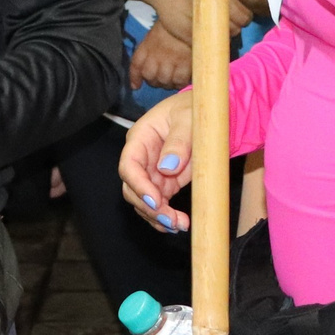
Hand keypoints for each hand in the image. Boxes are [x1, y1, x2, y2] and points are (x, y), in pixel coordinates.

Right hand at [117, 91, 194, 232]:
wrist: (206, 114)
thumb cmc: (193, 109)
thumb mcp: (188, 118)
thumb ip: (178, 141)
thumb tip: (167, 167)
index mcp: (140, 138)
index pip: (129, 166)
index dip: (139, 185)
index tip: (156, 201)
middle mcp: (142, 159)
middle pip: (132, 189)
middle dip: (148, 207)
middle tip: (171, 219)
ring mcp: (152, 173)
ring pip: (143, 202)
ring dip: (157, 217)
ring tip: (179, 225)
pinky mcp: (165, 184)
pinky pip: (159, 205)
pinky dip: (165, 217)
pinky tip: (177, 225)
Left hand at [129, 23, 193, 90]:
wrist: (189, 19)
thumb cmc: (171, 26)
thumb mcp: (153, 34)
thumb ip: (146, 50)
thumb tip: (140, 71)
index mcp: (146, 46)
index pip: (136, 65)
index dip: (135, 77)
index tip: (137, 85)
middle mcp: (155, 55)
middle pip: (150, 77)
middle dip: (154, 81)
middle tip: (162, 79)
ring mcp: (170, 61)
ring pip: (164, 81)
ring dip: (167, 83)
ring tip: (172, 81)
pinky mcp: (185, 64)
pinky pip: (179, 81)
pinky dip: (180, 83)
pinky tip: (182, 80)